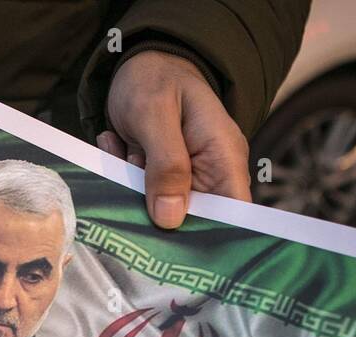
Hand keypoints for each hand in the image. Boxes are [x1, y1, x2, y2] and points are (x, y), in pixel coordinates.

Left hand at [99, 51, 251, 229]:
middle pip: (193, 222)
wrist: (137, 65)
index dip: (217, 240)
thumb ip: (166, 163)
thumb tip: (170, 218)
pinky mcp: (161, 182)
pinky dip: (125, 177)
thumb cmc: (155, 78)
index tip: (182, 253)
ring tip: (127, 150)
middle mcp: (210, 175)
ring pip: (160, 212)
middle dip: (159, 215)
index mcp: (224, 158)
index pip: (235, 214)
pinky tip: (120, 146)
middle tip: (133, 187)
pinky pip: (141, 196)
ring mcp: (185, 181)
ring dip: (135, 189)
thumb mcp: (156, 113)